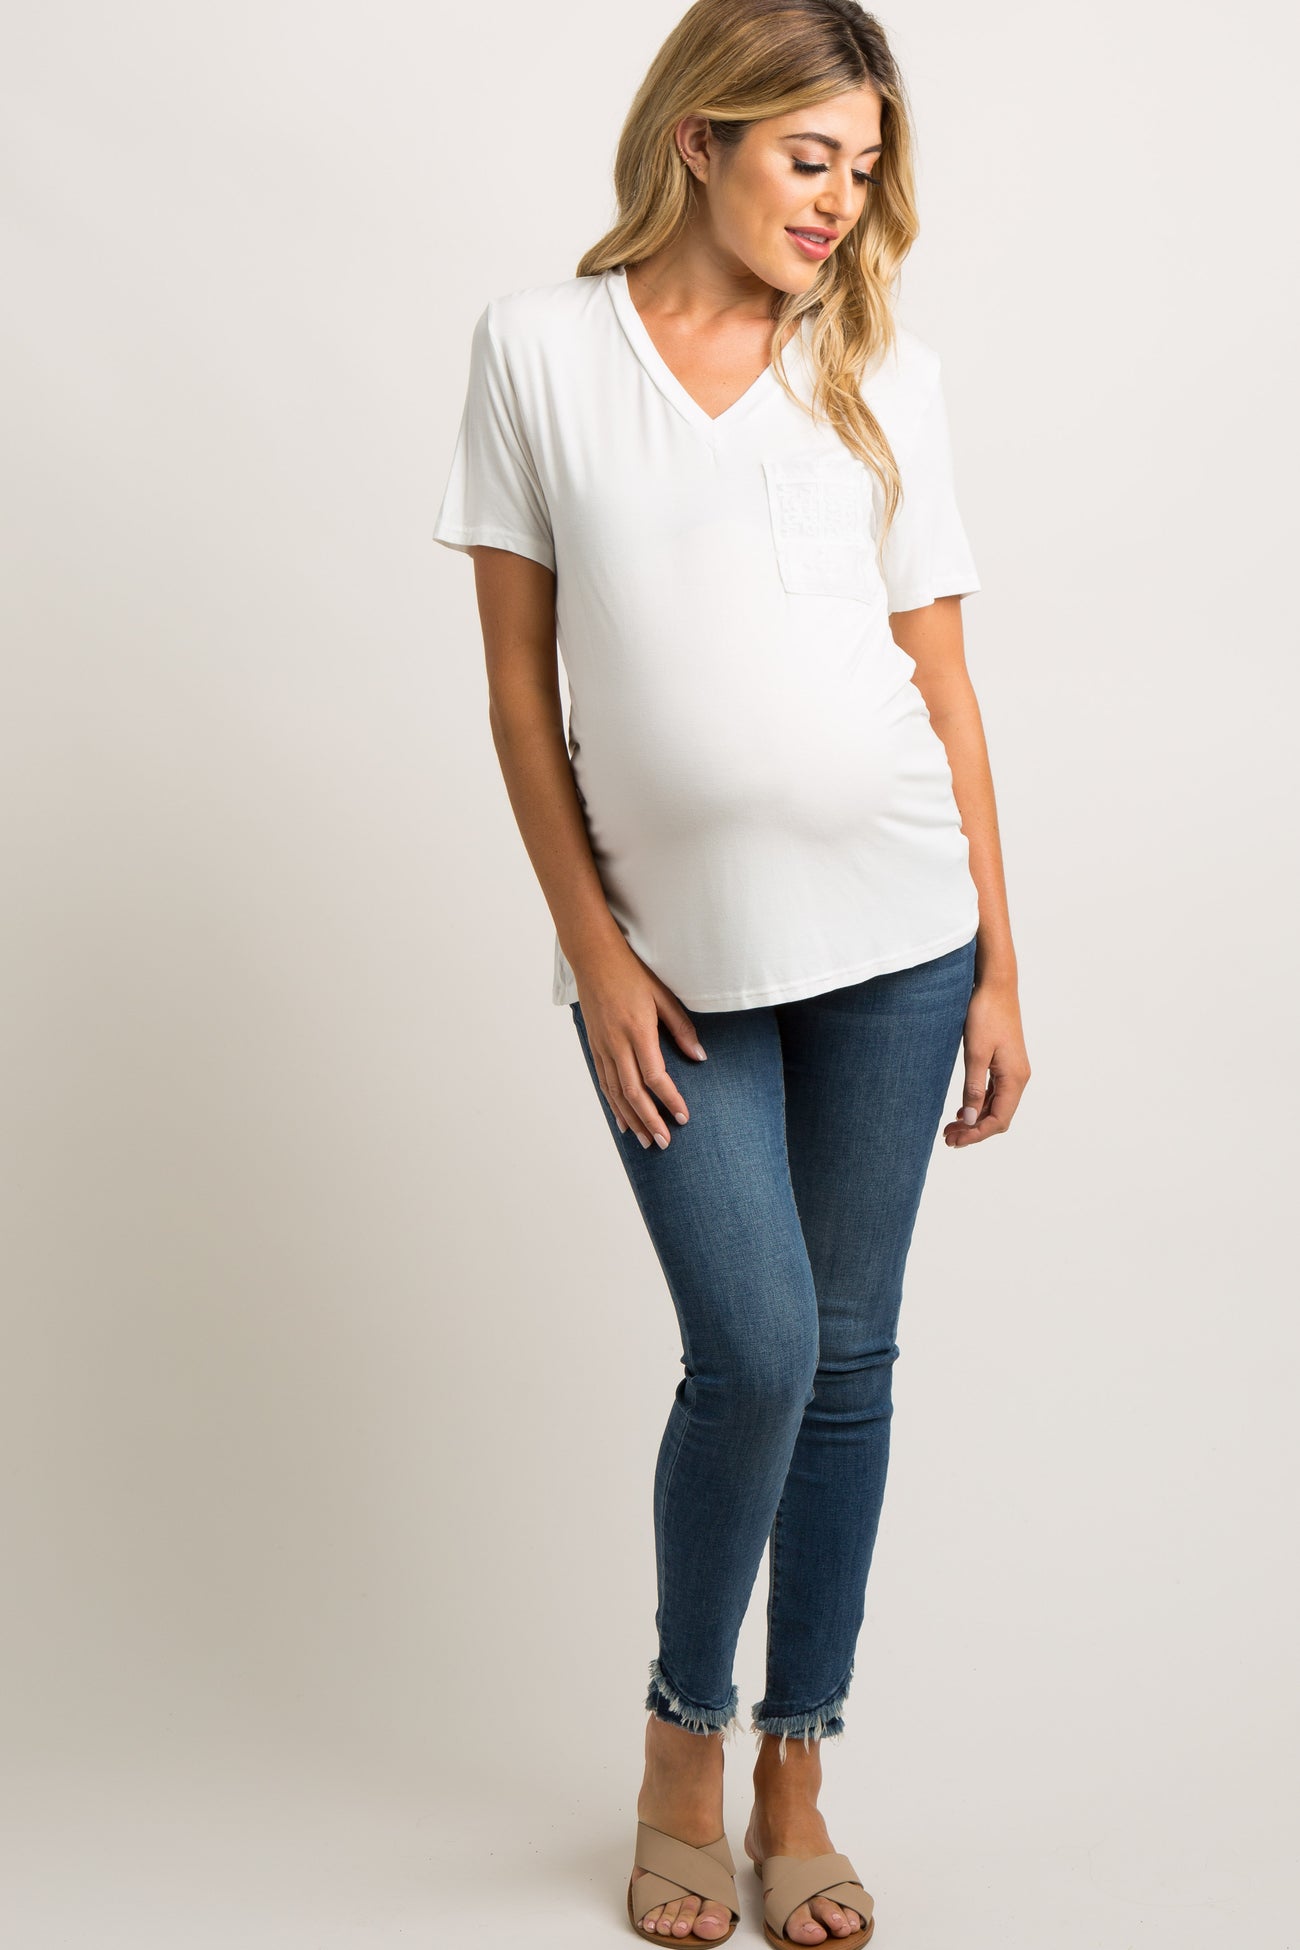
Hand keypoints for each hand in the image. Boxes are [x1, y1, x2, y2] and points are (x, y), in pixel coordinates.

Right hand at [571, 942, 706, 1149]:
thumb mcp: (663, 995)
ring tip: (645, 1142)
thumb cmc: (632, 973)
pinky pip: (604, 1083)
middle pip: (633, 1092)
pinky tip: (622, 1122)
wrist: (593, 958)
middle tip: (664, 1143)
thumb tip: (699, 1057)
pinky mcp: (594, 1046)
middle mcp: (617, 1043)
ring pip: (615, 1092)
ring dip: (631, 1120)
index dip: (669, 1099)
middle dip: (649, 1121)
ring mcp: (602, 1046)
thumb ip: (682, 1028)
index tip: (682, 1117)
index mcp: (638, 1030)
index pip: (655, 1076)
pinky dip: (613, 1105)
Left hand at [944, 975, 1029, 1146]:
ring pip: (996, 1106)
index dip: (976, 1134)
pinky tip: (963, 1110)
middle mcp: (1018, 1077)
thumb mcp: (975, 1053)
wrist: (995, 985)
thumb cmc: (985, 1014)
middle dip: (974, 1130)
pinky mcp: (1005, 1062)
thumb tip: (972, 1120)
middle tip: (947, 1138)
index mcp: (1015, 1078)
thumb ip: (973, 1088)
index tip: (954, 1141)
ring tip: (951, 1128)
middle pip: (999, 1116)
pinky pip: (995, 1092)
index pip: (999, 1120)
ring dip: (976, 1119)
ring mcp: (1013, 1070)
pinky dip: (980, 1104)